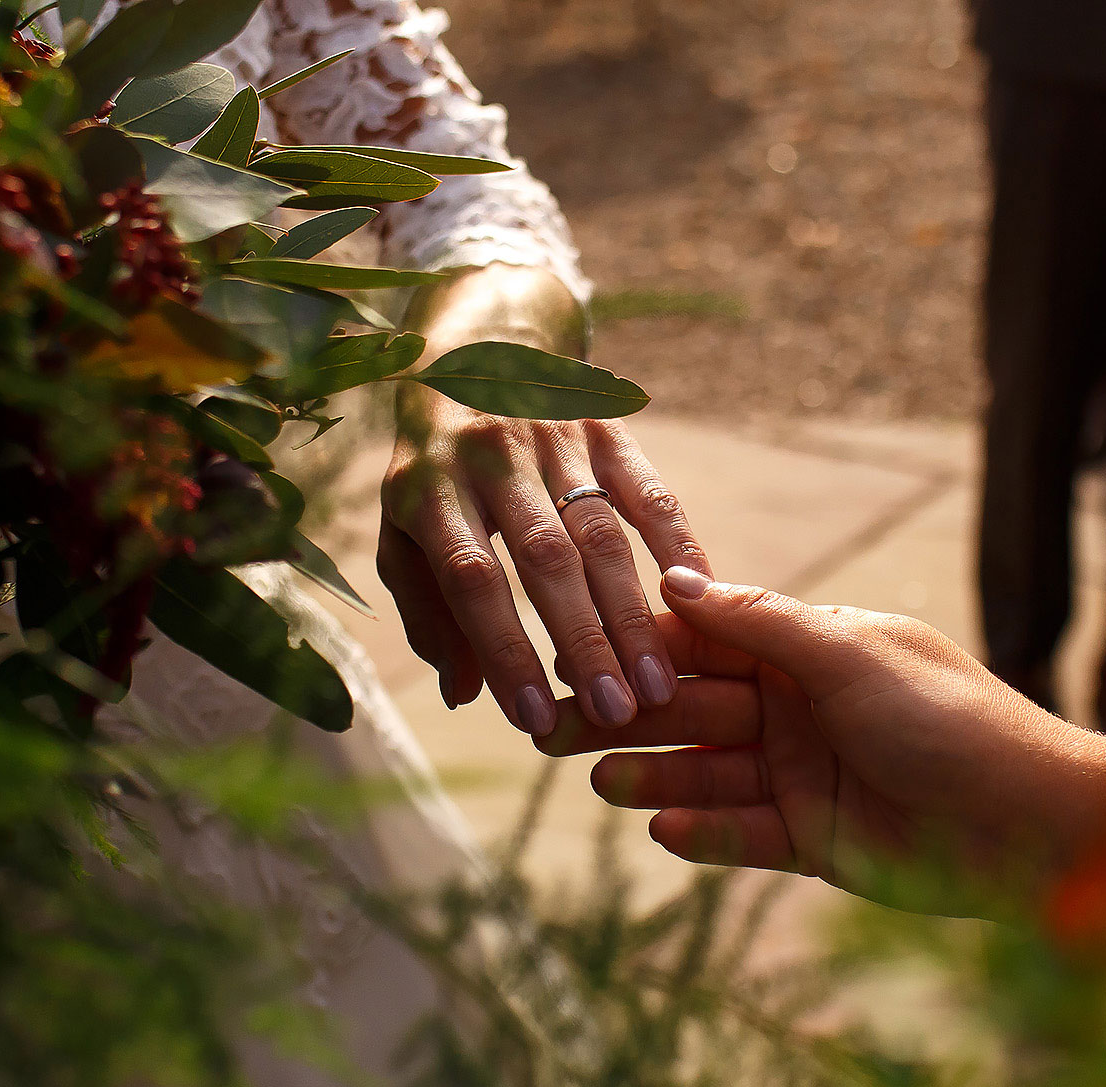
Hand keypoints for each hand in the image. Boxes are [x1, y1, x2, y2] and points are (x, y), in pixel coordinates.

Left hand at [379, 390, 709, 736]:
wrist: (476, 349)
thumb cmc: (433, 469)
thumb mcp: (404, 532)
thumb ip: (429, 613)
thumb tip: (465, 696)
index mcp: (427, 486)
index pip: (470, 578)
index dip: (504, 650)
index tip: (537, 718)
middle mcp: (490, 455)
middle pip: (545, 558)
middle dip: (584, 642)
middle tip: (617, 713)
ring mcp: (554, 436)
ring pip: (601, 533)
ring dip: (632, 614)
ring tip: (656, 685)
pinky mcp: (607, 428)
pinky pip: (649, 491)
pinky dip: (678, 545)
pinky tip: (701, 601)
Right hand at [538, 568, 1105, 888]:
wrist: (1025, 823)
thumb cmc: (947, 718)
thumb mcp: (848, 654)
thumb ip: (758, 623)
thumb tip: (675, 581)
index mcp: (809, 650)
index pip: (706, 641)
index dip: (641, 648)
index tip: (573, 650)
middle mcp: (798, 708)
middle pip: (693, 708)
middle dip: (627, 715)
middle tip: (551, 727)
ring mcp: (802, 775)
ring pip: (708, 772)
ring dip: (654, 775)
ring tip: (601, 779)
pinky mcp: (812, 840)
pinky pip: (741, 834)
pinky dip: (702, 831)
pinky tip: (659, 828)